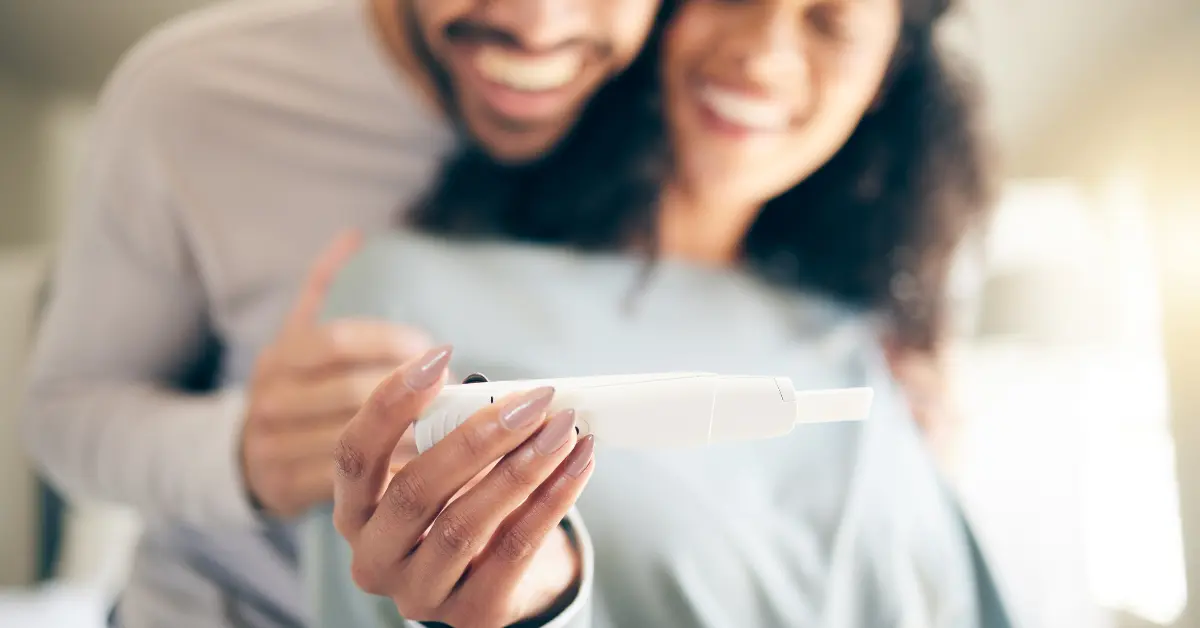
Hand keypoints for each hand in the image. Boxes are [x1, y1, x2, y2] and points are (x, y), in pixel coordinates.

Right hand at [241, 231, 434, 517]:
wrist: (242, 460)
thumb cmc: (293, 390)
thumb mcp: (297, 338)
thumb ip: (323, 288)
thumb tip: (353, 235)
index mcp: (278, 357)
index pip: (339, 341)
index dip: (392, 342)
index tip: (435, 349)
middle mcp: (269, 400)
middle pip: (351, 392)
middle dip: (411, 392)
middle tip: (456, 393)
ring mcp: (272, 447)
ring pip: (356, 439)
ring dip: (411, 433)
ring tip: (456, 427)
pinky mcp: (285, 488)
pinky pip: (350, 480)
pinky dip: (393, 471)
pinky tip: (429, 464)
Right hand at [333, 346, 595, 627]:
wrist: (495, 581)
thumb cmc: (462, 505)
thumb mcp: (444, 469)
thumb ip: (453, 430)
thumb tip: (507, 393)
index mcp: (354, 513)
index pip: (353, 455)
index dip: (391, 403)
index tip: (438, 355)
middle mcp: (374, 559)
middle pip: (416, 490)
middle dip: (479, 437)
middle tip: (531, 400)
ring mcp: (420, 594)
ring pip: (467, 523)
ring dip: (523, 467)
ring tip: (564, 428)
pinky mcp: (473, 615)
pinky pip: (516, 550)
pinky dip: (553, 499)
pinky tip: (579, 463)